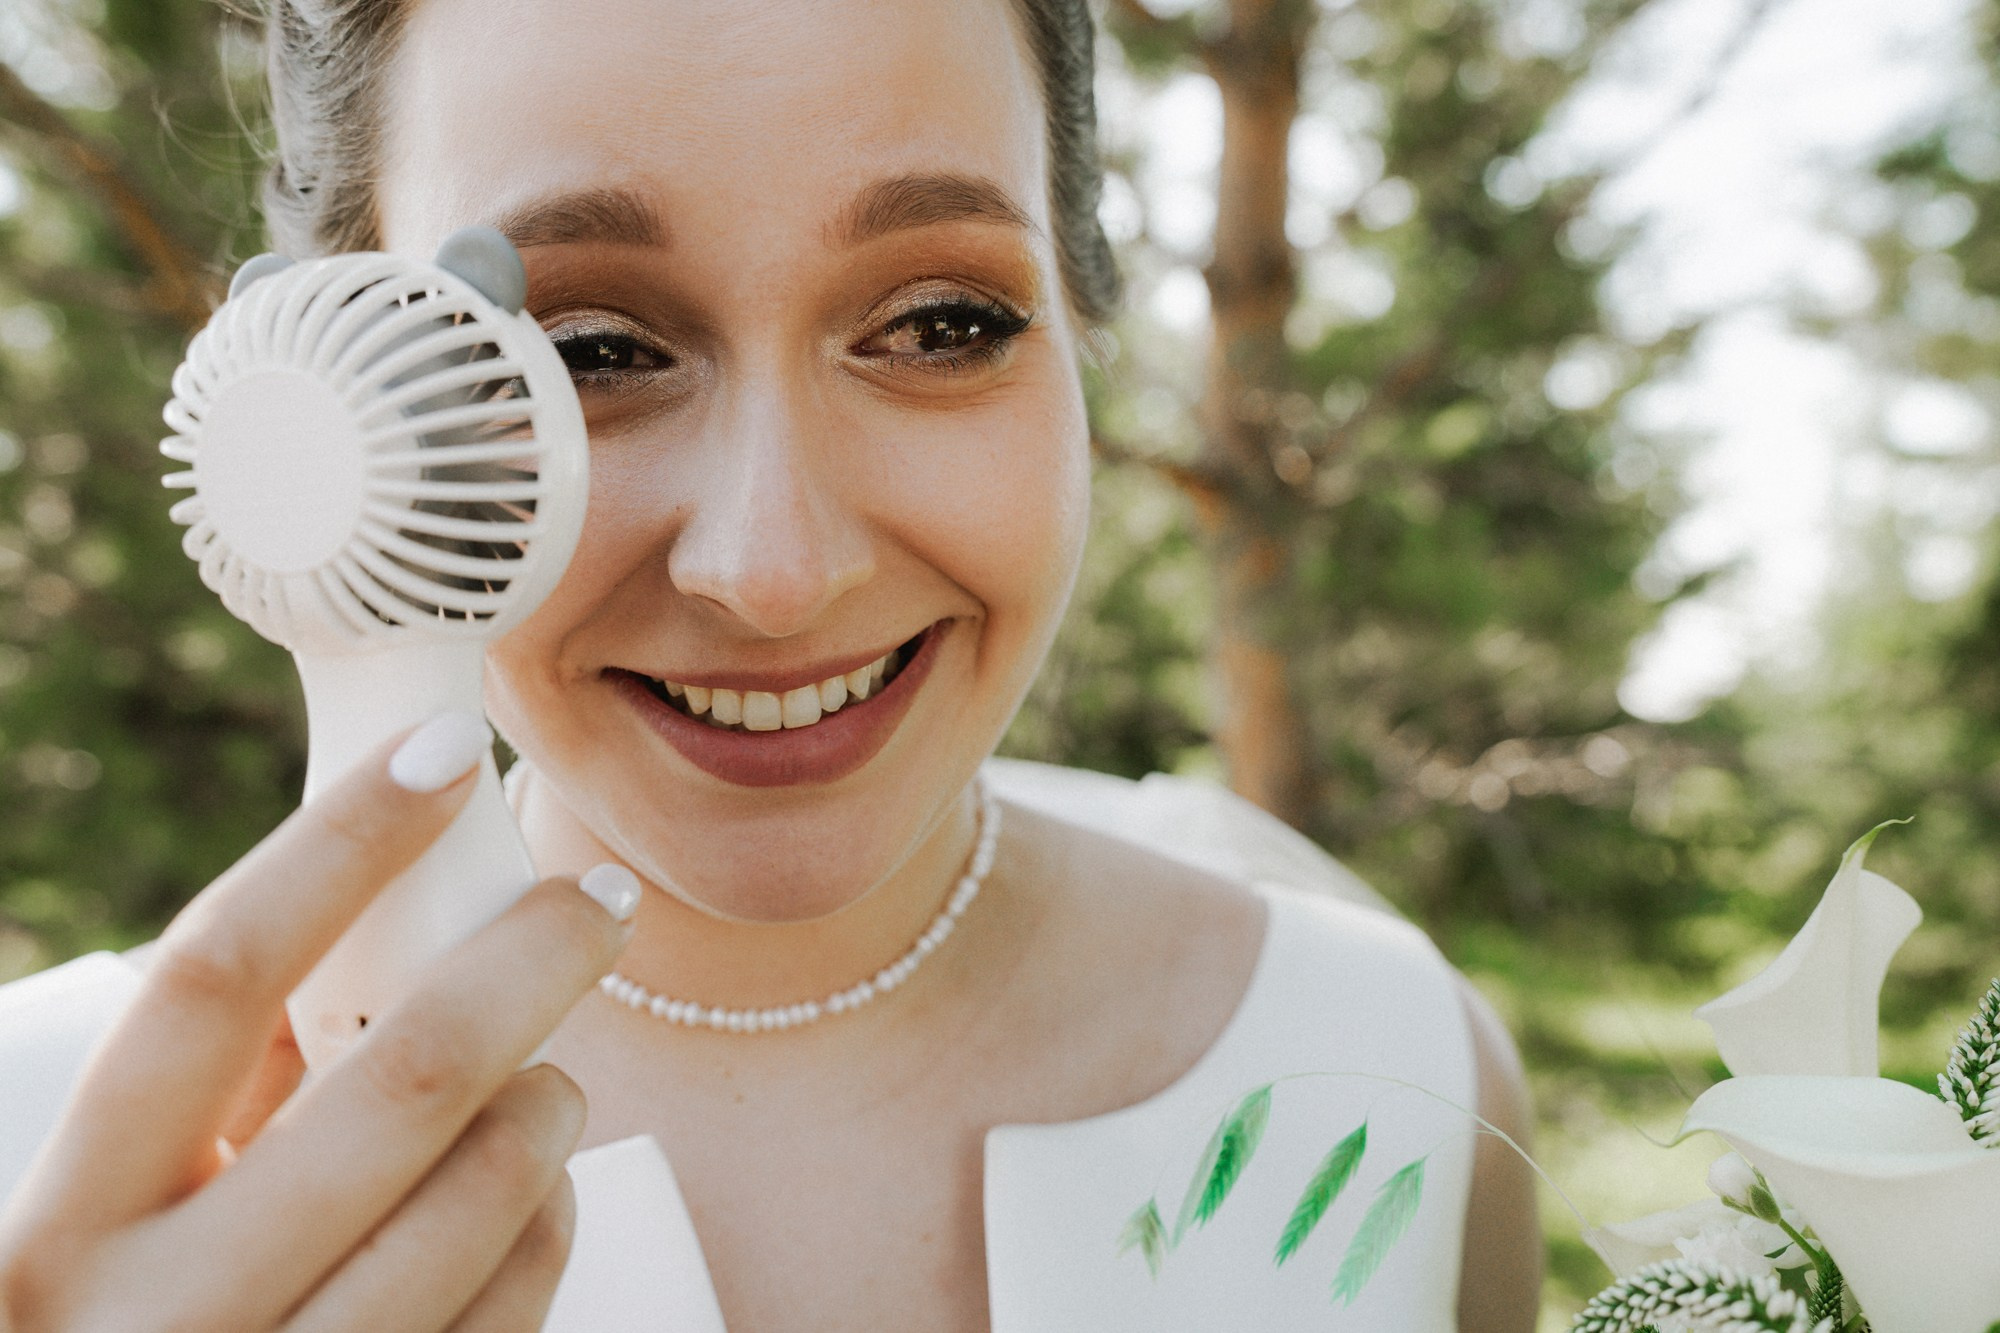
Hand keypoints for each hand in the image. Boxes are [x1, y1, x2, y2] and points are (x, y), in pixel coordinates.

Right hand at [0, 713, 637, 1330]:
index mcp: (62, 1229)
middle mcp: (159, 1323)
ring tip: (554, 1070)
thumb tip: (366, 923)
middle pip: (404, 1078)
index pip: (212, 979)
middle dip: (531, 957)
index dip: (339, 843)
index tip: (446, 748)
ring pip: (491, 1187)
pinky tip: (541, 1192)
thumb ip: (210, 1106)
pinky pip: (525, 1293)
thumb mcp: (113, 1230)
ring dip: (553, 1096)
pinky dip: (554, 1216)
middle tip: (598, 896)